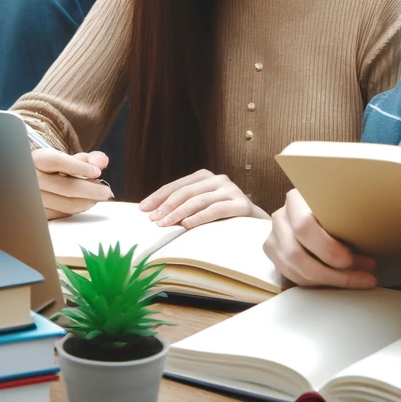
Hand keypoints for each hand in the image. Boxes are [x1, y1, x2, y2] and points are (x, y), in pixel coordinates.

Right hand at [33, 149, 113, 219]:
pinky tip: (82, 202)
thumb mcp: (66, 158)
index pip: (58, 162)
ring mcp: (33, 199)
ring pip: (67, 204)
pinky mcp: (38, 214)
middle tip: (106, 191)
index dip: (80, 167)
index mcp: (37, 159)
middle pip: (67, 187)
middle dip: (92, 190)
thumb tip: (101, 162)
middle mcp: (32, 179)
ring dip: (87, 202)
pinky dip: (76, 209)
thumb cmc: (51, 169)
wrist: (29, 181)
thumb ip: (87, 158)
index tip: (97, 172)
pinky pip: (63, 214)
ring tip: (96, 197)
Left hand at [139, 169, 266, 229]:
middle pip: (185, 191)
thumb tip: (154, 213)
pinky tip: (187, 225)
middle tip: (152, 219)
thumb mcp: (203, 205)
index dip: (158, 196)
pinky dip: (199, 217)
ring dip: (178, 213)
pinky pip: (216, 210)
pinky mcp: (241, 204)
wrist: (257, 224)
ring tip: (165, 224)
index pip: (176, 185)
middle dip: (166, 206)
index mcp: (204, 176)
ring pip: (198, 200)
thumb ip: (185, 204)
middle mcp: (217, 179)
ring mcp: (230, 189)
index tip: (143, 208)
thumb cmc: (224, 217)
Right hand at [264, 188, 377, 287]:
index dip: (327, 248)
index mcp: (296, 200)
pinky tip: (339, 281)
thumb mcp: (339, 209)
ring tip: (357, 280)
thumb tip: (366, 255)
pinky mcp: (274, 252)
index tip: (350, 259)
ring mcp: (274, 236)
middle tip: (362, 277)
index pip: (304, 227)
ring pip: (295, 269)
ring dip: (329, 281)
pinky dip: (318, 283)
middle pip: (297, 254)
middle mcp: (280, 217)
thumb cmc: (333, 209)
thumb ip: (345, 225)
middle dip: (332, 272)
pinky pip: (293, 276)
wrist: (315, 210)